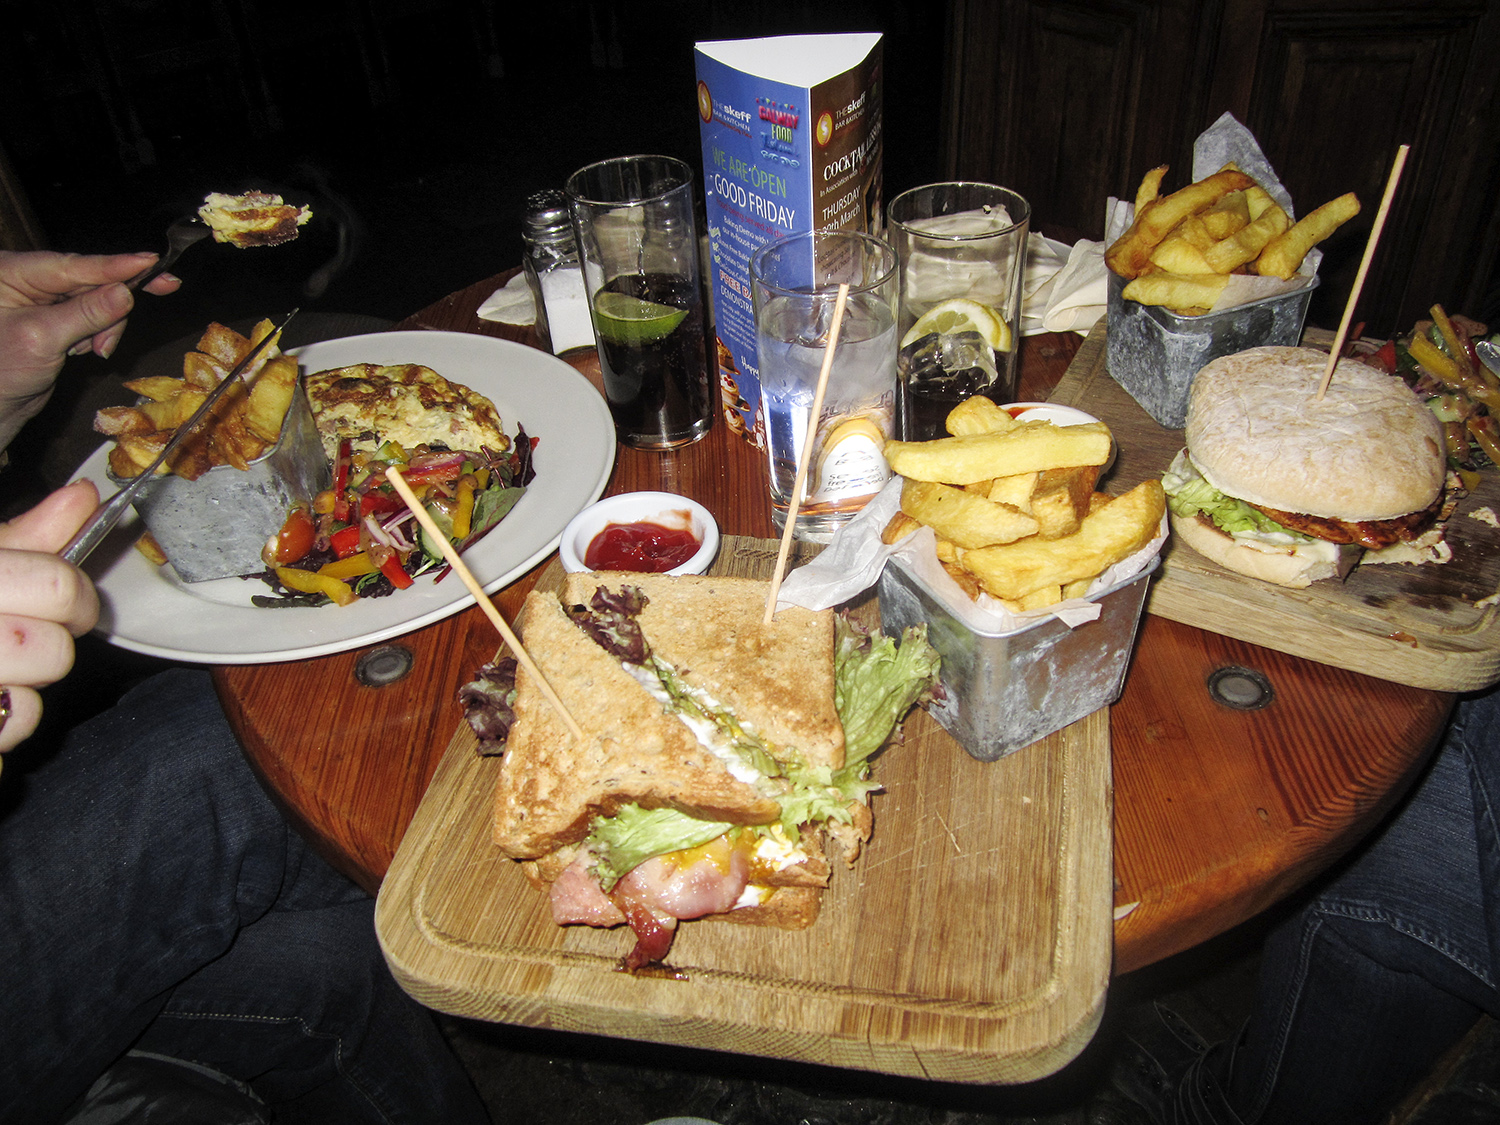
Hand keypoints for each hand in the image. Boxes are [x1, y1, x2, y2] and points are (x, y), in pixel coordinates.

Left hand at [0, 250, 181, 450]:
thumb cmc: (2, 372)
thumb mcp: (43, 339)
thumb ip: (86, 313)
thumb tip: (125, 293)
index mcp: (13, 272)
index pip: (72, 265)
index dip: (114, 265)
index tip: (151, 261)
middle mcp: (28, 279)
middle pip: (89, 280)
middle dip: (110, 307)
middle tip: (131, 321)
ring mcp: (43, 298)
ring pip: (97, 299)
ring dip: (104, 326)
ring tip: (93, 350)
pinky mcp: (56, 317)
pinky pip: (92, 315)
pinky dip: (98, 333)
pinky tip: (85, 349)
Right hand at [0, 482, 100, 752]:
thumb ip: (21, 537)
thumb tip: (83, 497)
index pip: (58, 587)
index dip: (73, 595)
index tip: (60, 599)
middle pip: (54, 651)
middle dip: (45, 646)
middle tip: (11, 638)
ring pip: (28, 706)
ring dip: (14, 694)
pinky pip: (0, 747)